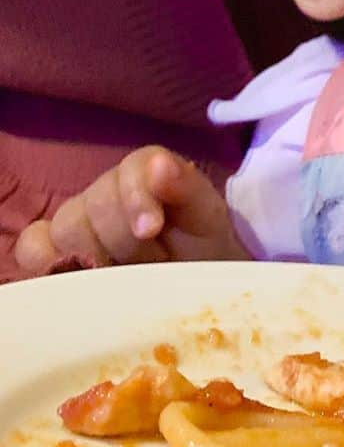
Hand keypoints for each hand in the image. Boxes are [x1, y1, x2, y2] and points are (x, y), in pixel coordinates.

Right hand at [14, 145, 246, 272]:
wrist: (193, 282)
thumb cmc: (201, 246)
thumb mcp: (207, 218)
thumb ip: (188, 188)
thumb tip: (160, 163)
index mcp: (145, 172)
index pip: (130, 169)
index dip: (136, 198)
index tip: (151, 229)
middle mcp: (106, 190)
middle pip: (96, 202)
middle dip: (126, 240)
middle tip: (154, 262)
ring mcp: (78, 219)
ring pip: (67, 228)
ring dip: (99, 257)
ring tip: (130, 274)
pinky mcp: (55, 249)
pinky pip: (33, 247)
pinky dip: (47, 260)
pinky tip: (81, 273)